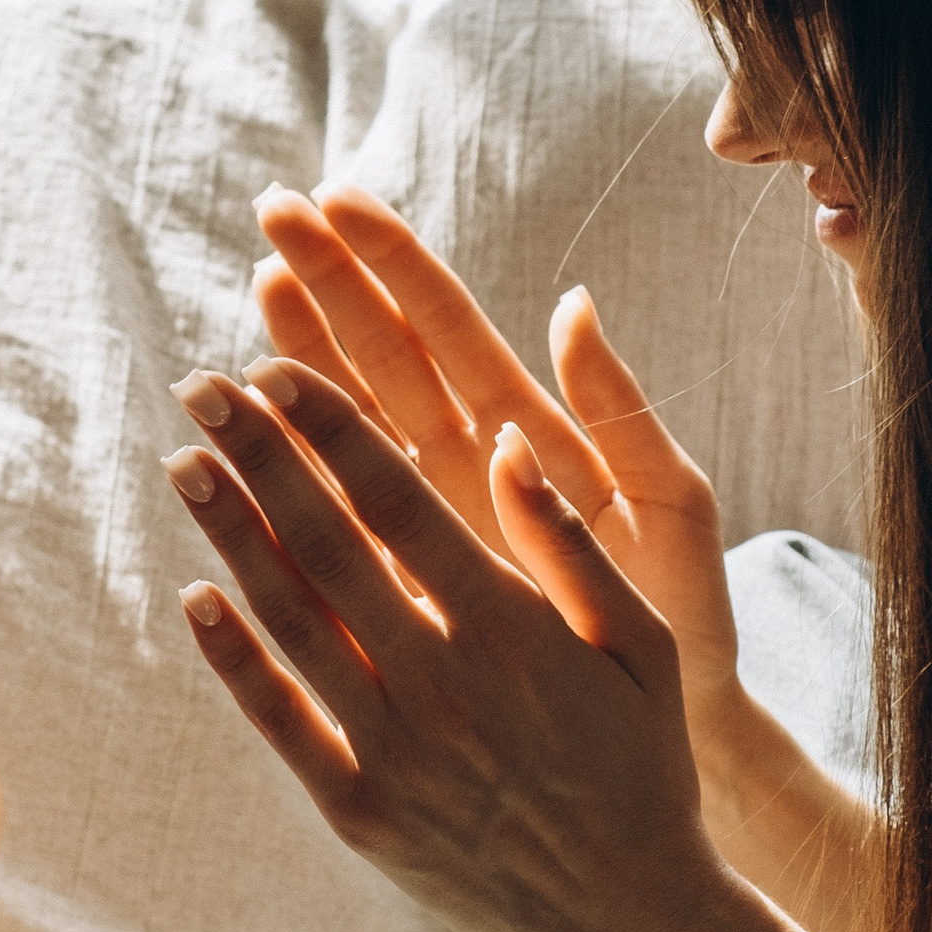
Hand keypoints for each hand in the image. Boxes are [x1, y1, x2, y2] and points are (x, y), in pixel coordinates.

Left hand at [162, 356, 738, 931]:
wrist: (625, 918)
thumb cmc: (642, 765)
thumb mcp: (643, 646)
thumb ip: (570, 544)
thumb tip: (507, 439)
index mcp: (515, 631)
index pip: (397, 502)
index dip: (328, 430)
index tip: (274, 369)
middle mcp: (444, 686)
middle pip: (326, 547)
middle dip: (257, 457)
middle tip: (201, 387)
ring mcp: (394, 754)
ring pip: (293, 623)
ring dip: (230, 538)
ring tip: (184, 465)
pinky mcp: (360, 815)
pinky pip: (281, 723)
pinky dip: (234, 659)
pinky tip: (195, 596)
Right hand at [250, 185, 743, 721]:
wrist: (674, 732)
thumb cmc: (688, 625)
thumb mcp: (671, 509)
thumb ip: (619, 414)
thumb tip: (572, 305)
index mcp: (532, 440)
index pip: (448, 330)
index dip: (395, 265)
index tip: (339, 199)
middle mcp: (470, 471)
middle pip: (387, 358)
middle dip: (332, 283)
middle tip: (273, 213)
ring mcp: (431, 530)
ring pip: (351, 430)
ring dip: (303, 357)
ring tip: (258, 286)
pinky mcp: (407, 595)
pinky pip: (338, 529)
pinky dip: (291, 485)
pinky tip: (244, 442)